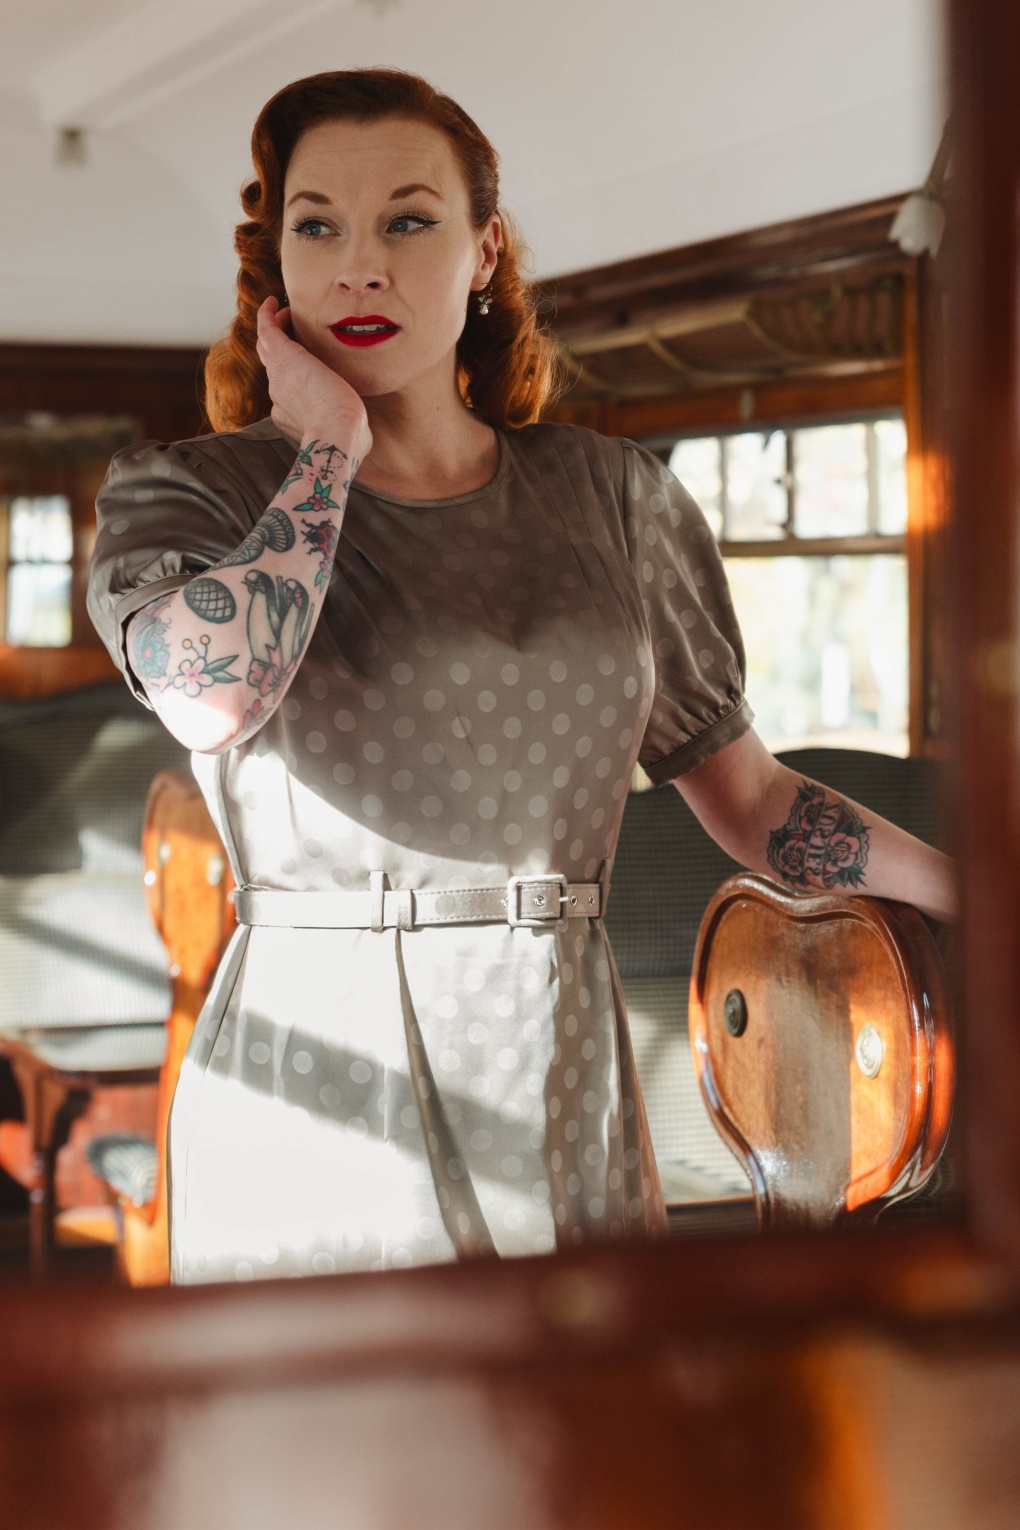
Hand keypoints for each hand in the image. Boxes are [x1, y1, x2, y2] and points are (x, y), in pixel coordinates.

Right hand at [256, 298, 372, 463]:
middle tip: (289, 330)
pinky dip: (267, 314)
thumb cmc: (348, 439)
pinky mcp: (282, 355)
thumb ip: (352, 429)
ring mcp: (277, 374)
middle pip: (273, 365)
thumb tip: (361, 431)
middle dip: (279, 349)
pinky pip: (266, 327)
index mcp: (290, 414)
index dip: (293, 376)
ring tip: (283, 313)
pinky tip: (273, 301)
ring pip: (267, 346)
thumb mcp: (349, 433)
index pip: (287, 390)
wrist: (336, 434)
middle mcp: (278, 394)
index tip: (305, 365)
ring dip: (274, 328)